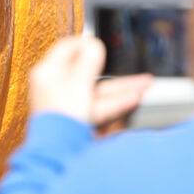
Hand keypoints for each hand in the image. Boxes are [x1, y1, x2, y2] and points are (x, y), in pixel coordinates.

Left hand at [28, 35, 152, 129]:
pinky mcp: (75, 117)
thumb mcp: (78, 81)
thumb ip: (88, 60)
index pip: (67, 48)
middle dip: (114, 71)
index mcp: (48, 72)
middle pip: (88, 72)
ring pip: (97, 90)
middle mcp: (55, 86)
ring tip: (145, 85)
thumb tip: (94, 44)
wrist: (58, 150)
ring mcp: (65, 102)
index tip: (101, 45)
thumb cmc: (62, 115)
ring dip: (122, 88)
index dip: (86, 44)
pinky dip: (115, 102)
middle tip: (133, 69)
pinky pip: (98, 105)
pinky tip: (134, 98)